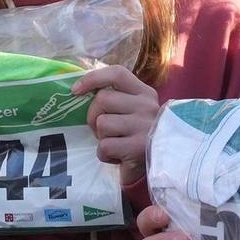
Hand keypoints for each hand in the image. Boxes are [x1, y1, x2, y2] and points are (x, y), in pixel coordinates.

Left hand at [74, 65, 159, 179]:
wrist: (163, 165)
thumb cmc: (139, 136)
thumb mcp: (133, 111)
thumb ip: (115, 99)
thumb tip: (79, 89)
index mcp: (145, 93)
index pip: (117, 74)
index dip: (93, 78)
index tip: (76, 90)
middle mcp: (147, 106)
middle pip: (102, 99)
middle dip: (93, 116)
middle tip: (103, 130)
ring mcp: (144, 126)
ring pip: (102, 123)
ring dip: (101, 137)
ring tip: (115, 143)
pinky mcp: (137, 148)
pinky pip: (104, 146)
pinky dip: (104, 154)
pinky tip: (117, 156)